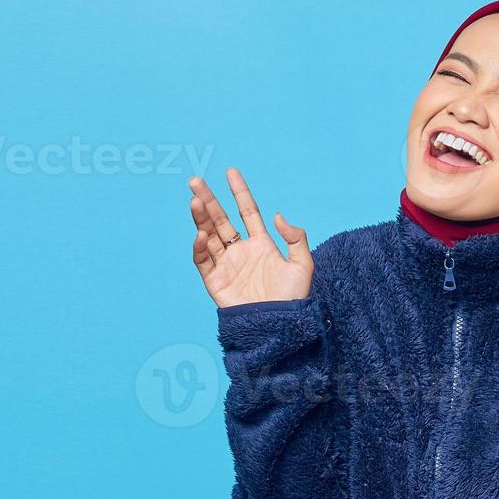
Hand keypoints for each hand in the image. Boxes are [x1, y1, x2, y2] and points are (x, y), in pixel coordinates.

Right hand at [189, 168, 312, 307]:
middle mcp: (241, 252)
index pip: (247, 212)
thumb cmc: (294, 299)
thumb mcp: (303, 264)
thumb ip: (295, 237)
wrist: (279, 326)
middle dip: (209, 200)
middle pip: (221, 220)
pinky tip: (201, 234)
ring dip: (201, 218)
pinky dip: (199, 247)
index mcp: (261, 244)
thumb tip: (277, 215)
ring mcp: (227, 266)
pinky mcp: (215, 282)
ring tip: (195, 200)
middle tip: (196, 181)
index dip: (239, 192)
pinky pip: (203, 261)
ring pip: (208, 235)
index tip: (231, 172)